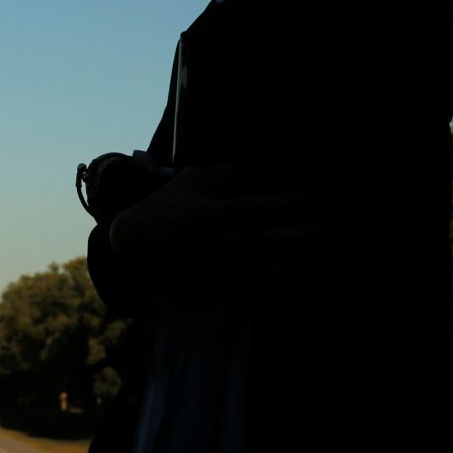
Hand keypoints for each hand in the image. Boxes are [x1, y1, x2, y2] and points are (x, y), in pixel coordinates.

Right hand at [109, 165, 322, 274]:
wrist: (133, 249)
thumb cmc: (164, 209)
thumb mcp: (186, 183)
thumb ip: (220, 173)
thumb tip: (251, 164)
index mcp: (205, 214)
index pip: (246, 209)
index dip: (275, 205)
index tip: (302, 201)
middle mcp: (212, 242)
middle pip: (258, 240)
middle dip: (291, 237)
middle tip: (319, 231)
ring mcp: (214, 267)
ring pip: (259, 269)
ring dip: (291, 267)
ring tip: (319, 262)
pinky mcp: (215, 285)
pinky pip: (251, 287)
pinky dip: (276, 286)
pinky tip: (297, 281)